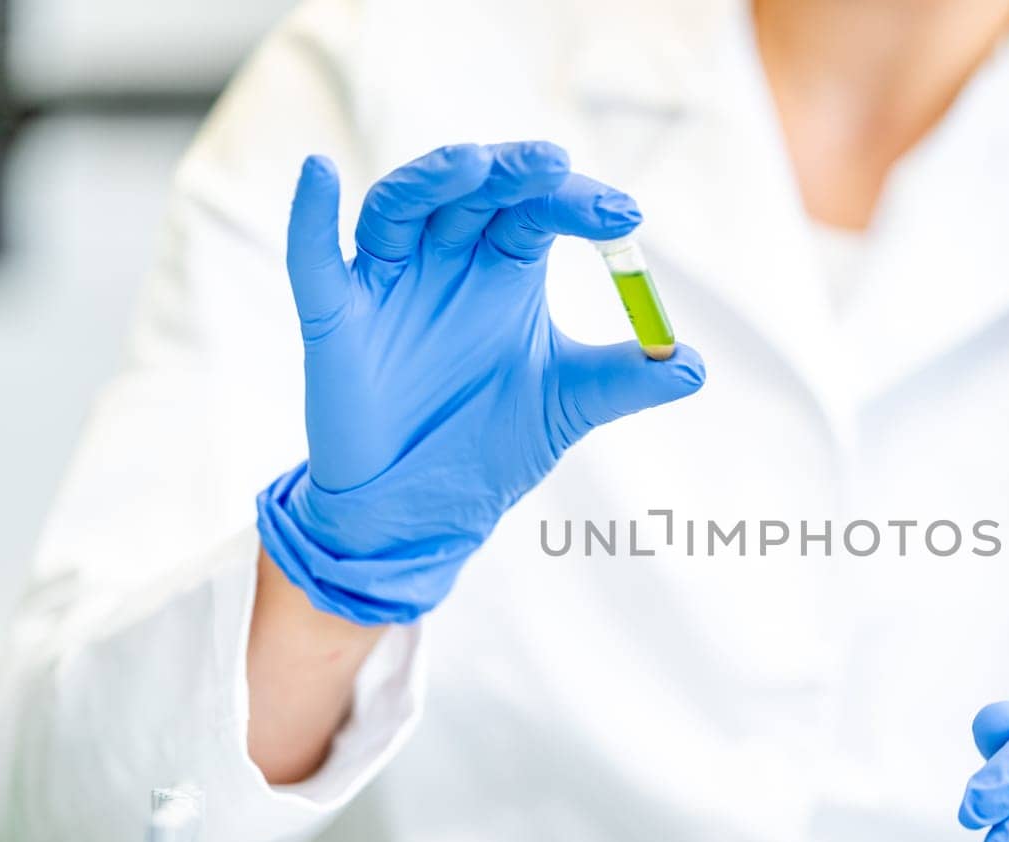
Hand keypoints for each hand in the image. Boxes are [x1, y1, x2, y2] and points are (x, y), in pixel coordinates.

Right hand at [257, 143, 704, 623]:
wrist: (423, 512)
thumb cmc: (490, 442)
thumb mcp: (569, 405)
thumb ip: (628, 379)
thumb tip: (696, 366)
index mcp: (504, 268)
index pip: (539, 211)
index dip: (579, 205)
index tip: (627, 217)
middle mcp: (445, 260)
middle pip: (475, 193)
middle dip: (515, 176)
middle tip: (557, 169)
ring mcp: (387, 282)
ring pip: (402, 207)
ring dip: (433, 180)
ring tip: (472, 163)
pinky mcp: (334, 317)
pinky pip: (314, 257)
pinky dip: (311, 216)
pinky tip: (322, 173)